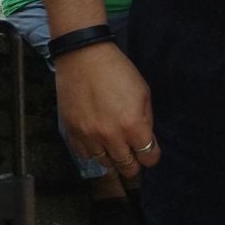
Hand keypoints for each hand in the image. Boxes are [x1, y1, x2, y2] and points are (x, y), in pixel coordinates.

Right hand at [53, 42, 159, 176]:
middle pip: (127, 168)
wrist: (82, 56)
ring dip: (112, 157)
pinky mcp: (72, 132)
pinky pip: (85, 156)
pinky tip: (96, 140)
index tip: (148, 149)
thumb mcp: (143, 92)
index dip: (151, 155)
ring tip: (113, 145)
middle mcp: (111, 136)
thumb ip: (146, 120)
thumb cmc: (117, 70)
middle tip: (131, 151)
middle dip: (134, 162)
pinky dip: (93, 152)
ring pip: (106, 165)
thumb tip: (145, 139)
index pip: (149, 158)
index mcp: (133, 125)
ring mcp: (89, 136)